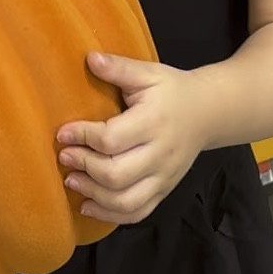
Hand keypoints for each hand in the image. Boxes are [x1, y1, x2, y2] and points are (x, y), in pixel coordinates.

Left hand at [56, 52, 205, 225]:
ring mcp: (164, 177)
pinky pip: (137, 213)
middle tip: (64, 156)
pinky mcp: (164, 190)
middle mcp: (160, 154)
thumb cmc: (173, 91)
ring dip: (92, 194)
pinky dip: (109, 215)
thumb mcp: (149, 73)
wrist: (210, 113)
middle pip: (115, 174)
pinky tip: (88, 204)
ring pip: (125, 201)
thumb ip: (119, 67)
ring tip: (71, 180)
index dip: (82, 137)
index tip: (62, 133)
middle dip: (84, 167)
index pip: (112, 139)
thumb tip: (89, 58)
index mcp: (154, 122)